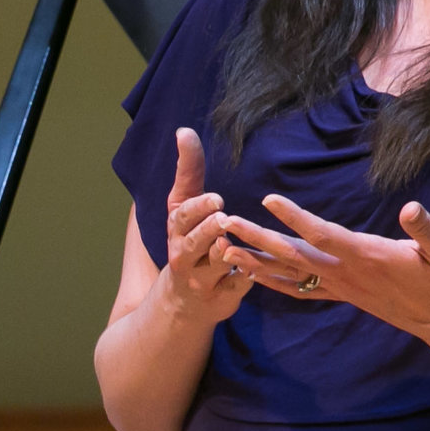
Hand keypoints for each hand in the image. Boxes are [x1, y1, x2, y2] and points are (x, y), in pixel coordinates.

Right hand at [156, 128, 252, 325]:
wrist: (182, 300)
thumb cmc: (187, 242)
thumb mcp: (184, 208)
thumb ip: (188, 171)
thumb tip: (185, 130)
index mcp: (177, 231)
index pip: (182, 217)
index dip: (198, 209)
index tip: (216, 199)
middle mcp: (184, 256)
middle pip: (194, 243)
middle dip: (208, 231)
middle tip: (223, 219)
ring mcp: (201, 280)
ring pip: (214, 267)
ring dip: (224, 256)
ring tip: (231, 245)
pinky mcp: (220, 299)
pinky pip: (234, 288)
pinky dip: (242, 280)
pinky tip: (252, 272)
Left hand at [221, 195, 429, 345]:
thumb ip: (427, 230)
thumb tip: (411, 208)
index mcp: (368, 256)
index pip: (323, 235)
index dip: (296, 218)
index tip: (269, 199)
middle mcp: (347, 274)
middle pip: (293, 254)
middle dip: (257, 237)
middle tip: (224, 222)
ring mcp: (341, 288)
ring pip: (289, 274)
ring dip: (255, 261)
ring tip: (222, 249)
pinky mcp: (342, 295)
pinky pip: (299, 290)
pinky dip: (272, 281)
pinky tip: (252, 274)